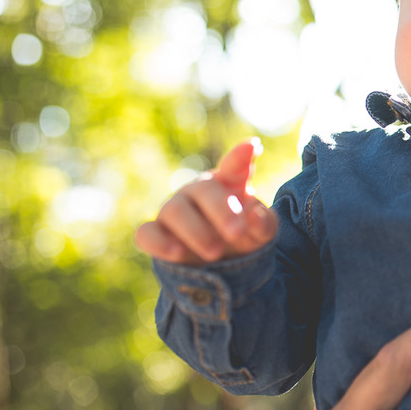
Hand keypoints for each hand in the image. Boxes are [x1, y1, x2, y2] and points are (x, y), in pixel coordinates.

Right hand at [135, 139, 277, 263]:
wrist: (219, 262)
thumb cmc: (243, 236)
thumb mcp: (262, 232)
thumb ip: (263, 222)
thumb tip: (254, 213)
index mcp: (229, 183)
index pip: (234, 165)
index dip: (240, 157)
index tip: (252, 146)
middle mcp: (198, 191)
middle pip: (204, 190)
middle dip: (221, 211)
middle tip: (237, 232)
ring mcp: (174, 210)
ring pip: (175, 211)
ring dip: (196, 232)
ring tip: (215, 252)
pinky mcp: (155, 234)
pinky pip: (147, 233)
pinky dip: (160, 242)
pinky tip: (177, 253)